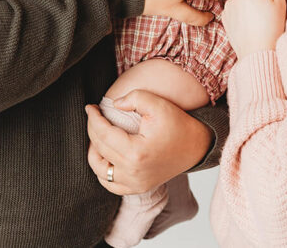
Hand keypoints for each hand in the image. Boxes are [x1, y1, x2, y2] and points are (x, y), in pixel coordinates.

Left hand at [84, 90, 212, 194]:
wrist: (196, 146)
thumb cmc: (178, 124)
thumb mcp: (157, 104)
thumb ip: (133, 98)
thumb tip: (113, 105)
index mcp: (136, 152)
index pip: (103, 134)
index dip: (93, 118)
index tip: (90, 107)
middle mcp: (133, 172)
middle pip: (100, 149)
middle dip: (92, 129)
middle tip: (94, 115)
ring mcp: (135, 183)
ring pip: (100, 170)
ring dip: (94, 151)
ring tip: (97, 135)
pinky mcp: (138, 188)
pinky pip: (110, 184)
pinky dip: (103, 171)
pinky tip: (104, 154)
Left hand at [223, 0, 286, 57]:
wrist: (257, 52)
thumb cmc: (272, 27)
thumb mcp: (279, 2)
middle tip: (265, 11)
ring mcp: (228, 4)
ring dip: (247, 2)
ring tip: (256, 19)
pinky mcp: (224, 15)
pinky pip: (233, 8)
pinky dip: (240, 12)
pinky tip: (247, 23)